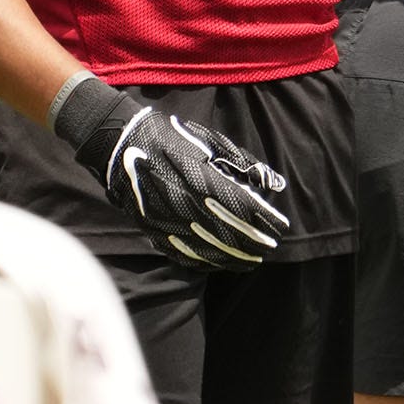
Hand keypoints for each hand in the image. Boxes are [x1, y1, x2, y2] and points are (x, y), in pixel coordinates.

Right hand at [52, 76, 290, 270]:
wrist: (123, 145)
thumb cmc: (172, 138)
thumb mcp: (210, 142)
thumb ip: (243, 163)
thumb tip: (274, 182)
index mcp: (202, 179)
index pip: (243, 207)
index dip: (264, 219)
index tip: (280, 226)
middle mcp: (187, 204)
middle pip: (229, 232)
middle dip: (253, 241)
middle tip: (270, 246)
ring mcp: (168, 219)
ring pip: (208, 248)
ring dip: (234, 257)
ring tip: (252, 261)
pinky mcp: (154, 229)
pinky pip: (183, 253)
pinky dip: (205, 262)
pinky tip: (220, 264)